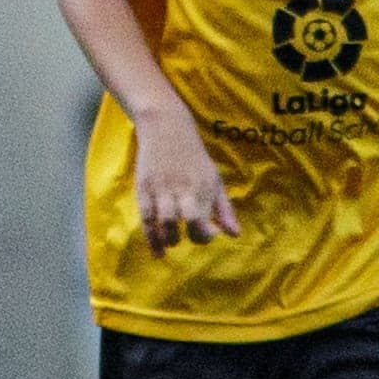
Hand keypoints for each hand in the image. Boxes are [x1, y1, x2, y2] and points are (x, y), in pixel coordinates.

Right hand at [133, 106, 238, 254]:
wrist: (166, 128)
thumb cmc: (194, 159)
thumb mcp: (214, 180)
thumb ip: (224, 209)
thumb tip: (234, 235)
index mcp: (203, 186)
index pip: (206, 218)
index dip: (206, 235)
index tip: (208, 234)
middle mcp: (183, 188)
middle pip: (189, 219)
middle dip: (192, 236)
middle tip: (189, 237)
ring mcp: (162, 188)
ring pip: (165, 220)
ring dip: (169, 238)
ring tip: (173, 241)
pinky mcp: (144, 187)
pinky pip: (146, 217)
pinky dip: (151, 238)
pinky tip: (158, 250)